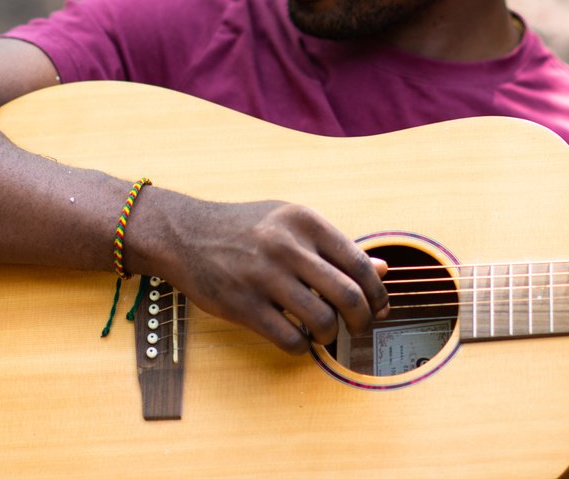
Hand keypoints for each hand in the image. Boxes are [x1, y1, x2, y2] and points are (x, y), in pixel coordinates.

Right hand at [139, 192, 389, 354]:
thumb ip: (335, 247)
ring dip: (331, 336)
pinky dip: (303, 347)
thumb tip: (383, 270)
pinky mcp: (243, 305)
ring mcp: (263, 277)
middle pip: (349, 296)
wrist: (184, 233)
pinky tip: (297, 337)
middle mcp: (287, 246)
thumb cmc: (245, 229)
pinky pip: (290, 339)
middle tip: (359, 329)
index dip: (378, 293)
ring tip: (324, 333)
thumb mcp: (291, 224)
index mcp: (304, 221)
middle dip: (363, 321)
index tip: (379, 308)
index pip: (360, 263)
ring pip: (323, 321)